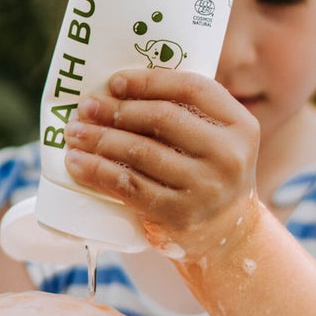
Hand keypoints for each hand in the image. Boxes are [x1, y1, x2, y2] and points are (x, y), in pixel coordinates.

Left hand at [63, 67, 259, 259]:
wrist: (228, 234)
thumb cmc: (211, 174)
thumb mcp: (219, 140)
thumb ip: (189, 113)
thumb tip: (119, 88)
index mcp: (241, 126)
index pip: (192, 89)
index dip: (150, 81)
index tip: (115, 82)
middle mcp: (228, 156)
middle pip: (163, 118)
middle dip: (117, 110)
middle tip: (86, 107)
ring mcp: (204, 188)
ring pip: (141, 152)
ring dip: (100, 138)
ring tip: (74, 132)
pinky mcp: (178, 214)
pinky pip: (129, 185)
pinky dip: (97, 171)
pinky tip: (77, 162)